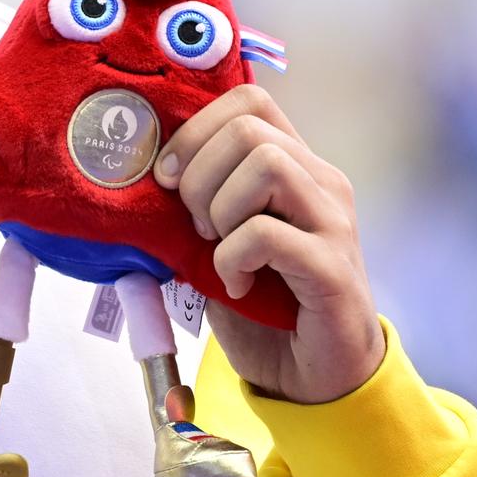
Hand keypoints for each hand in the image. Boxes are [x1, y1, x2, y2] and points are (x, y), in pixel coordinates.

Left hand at [154, 83, 385, 403]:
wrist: (313, 375)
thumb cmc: (261, 303)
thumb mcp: (216, 240)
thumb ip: (195, 202)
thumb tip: (142, 172)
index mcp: (295, 165)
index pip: (250, 101)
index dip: (195, 128)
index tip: (168, 177)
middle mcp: (322, 182)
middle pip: (248, 127)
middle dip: (199, 174)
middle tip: (194, 224)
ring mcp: (333, 222)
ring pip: (267, 165)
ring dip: (220, 210)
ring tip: (217, 249)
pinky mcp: (333, 267)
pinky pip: (267, 233)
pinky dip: (232, 258)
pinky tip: (235, 284)